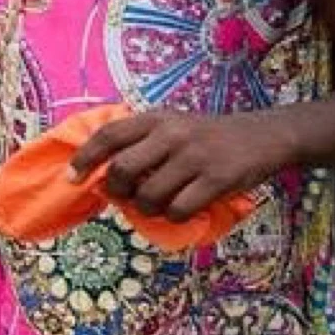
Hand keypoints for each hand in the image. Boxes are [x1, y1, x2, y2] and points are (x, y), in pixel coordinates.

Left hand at [68, 107, 291, 221]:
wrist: (263, 137)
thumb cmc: (208, 136)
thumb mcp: (172, 125)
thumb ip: (141, 143)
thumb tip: (102, 177)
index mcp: (156, 118)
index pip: (109, 135)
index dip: (85, 158)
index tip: (71, 177)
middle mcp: (172, 134)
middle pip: (123, 170)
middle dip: (116, 190)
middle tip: (123, 197)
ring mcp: (194, 157)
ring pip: (149, 196)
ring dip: (146, 208)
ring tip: (156, 203)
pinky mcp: (216, 180)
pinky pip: (178, 210)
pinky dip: (173, 216)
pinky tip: (181, 208)